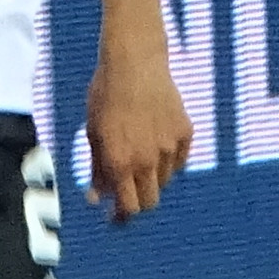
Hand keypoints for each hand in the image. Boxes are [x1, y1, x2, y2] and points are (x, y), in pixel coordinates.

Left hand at [83, 39, 194, 220]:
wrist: (135, 61)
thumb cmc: (106, 94)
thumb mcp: (93, 132)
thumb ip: (97, 168)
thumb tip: (96, 197)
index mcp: (120, 162)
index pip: (128, 208)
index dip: (122, 217)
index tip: (116, 217)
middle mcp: (147, 160)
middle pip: (150, 201)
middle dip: (138, 201)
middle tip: (128, 193)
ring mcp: (169, 147)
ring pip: (165, 181)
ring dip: (152, 179)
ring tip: (140, 159)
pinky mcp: (185, 132)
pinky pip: (179, 160)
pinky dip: (169, 161)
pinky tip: (156, 145)